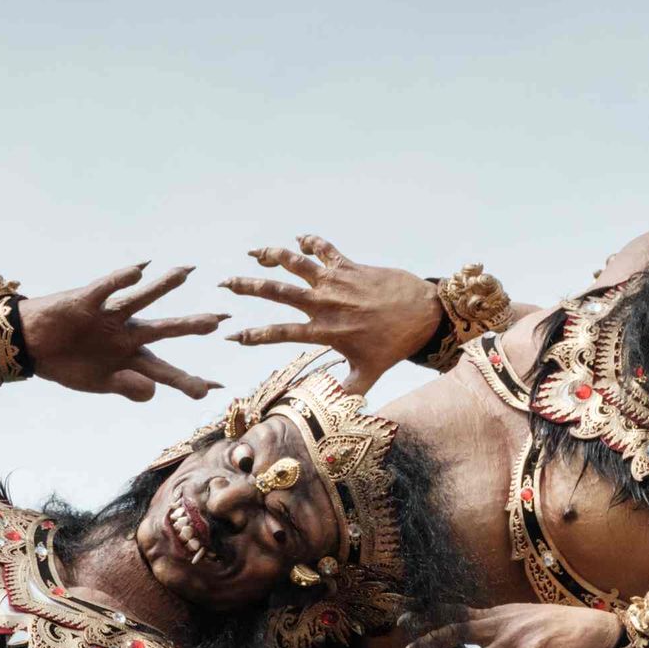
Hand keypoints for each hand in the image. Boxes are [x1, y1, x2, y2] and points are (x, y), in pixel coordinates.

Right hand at [20, 265, 223, 403]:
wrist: (31, 345)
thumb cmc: (68, 363)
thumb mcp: (98, 382)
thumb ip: (128, 386)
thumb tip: (153, 391)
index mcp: (132, 358)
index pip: (165, 371)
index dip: (187, 380)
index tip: (214, 388)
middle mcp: (126, 335)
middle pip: (162, 331)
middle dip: (188, 327)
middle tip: (217, 321)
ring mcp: (108, 317)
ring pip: (139, 301)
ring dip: (161, 287)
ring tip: (184, 272)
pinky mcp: (86, 302)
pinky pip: (105, 289)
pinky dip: (120, 280)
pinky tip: (139, 270)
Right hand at [220, 238, 452, 388]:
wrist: (424, 314)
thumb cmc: (396, 345)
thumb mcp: (369, 373)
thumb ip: (349, 391)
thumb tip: (334, 410)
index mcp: (324, 331)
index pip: (279, 333)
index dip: (253, 336)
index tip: (232, 336)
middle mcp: (324, 304)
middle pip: (278, 292)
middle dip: (248, 287)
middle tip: (225, 283)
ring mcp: (336, 282)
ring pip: (297, 263)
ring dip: (273, 255)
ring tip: (253, 253)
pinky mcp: (350, 266)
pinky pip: (325, 249)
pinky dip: (311, 241)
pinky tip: (299, 237)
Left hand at [412, 603, 622, 647]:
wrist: (598, 636)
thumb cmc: (561, 636)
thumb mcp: (524, 627)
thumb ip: (500, 635)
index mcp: (499, 616)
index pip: (457, 613)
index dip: (429, 616)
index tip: (404, 621)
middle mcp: (504, 623)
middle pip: (458, 629)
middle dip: (431, 641)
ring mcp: (519, 638)